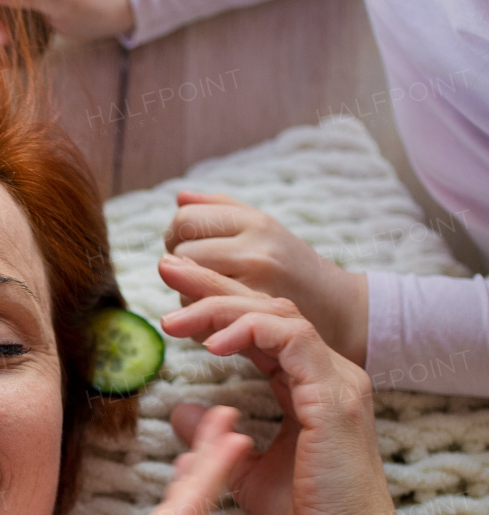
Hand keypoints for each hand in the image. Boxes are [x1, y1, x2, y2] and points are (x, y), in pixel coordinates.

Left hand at [161, 192, 368, 364]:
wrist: (339, 309)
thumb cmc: (294, 267)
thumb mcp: (266, 228)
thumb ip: (222, 209)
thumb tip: (180, 196)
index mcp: (256, 221)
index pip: (186, 217)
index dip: (176, 234)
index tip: (187, 247)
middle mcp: (256, 248)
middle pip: (181, 253)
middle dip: (180, 266)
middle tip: (198, 275)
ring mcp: (255, 282)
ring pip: (188, 286)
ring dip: (188, 294)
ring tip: (212, 296)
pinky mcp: (254, 315)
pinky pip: (204, 314)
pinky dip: (201, 319)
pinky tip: (220, 317)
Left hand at [161, 282, 403, 514]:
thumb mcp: (244, 471)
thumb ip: (214, 437)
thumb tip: (181, 410)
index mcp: (311, 387)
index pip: (262, 328)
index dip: (217, 308)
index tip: (170, 298)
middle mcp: (329, 375)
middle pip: (269, 308)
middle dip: (215, 285)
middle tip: (167, 267)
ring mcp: (337, 381)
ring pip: (279, 314)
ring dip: (223, 307)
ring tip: (176, 316)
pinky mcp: (335, 397)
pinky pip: (293, 339)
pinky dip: (250, 331)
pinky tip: (212, 343)